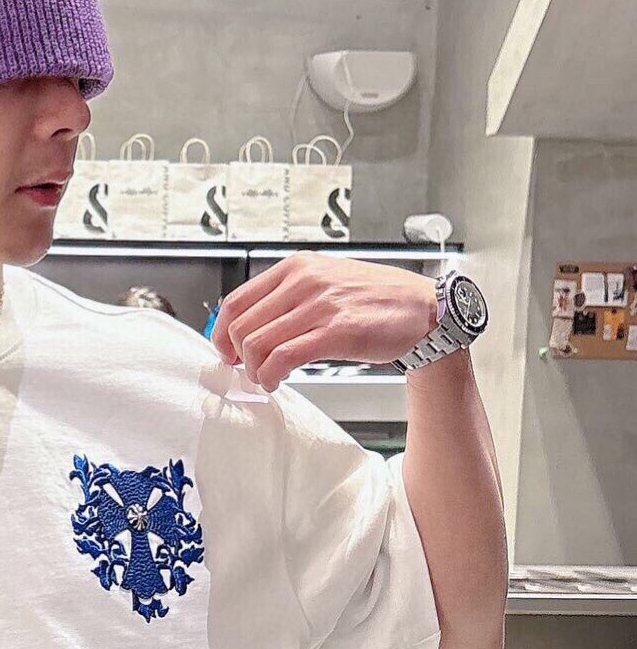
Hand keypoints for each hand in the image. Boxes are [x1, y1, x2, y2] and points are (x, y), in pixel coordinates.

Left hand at [211, 252, 438, 389]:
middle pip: (241, 326)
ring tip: (265, 379)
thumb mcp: (327, 282)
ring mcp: (320, 305)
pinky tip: (276, 382)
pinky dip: (270, 376)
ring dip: (254, 371)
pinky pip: (283, 358)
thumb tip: (253, 326)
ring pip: (257, 344)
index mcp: (297, 267)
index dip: (222, 333)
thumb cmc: (378, 301)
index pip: (236, 301)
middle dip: (237, 356)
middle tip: (247, 370)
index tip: (226, 351)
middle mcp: (304, 281)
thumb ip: (290, 298)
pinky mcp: (335, 332)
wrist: (425, 311)